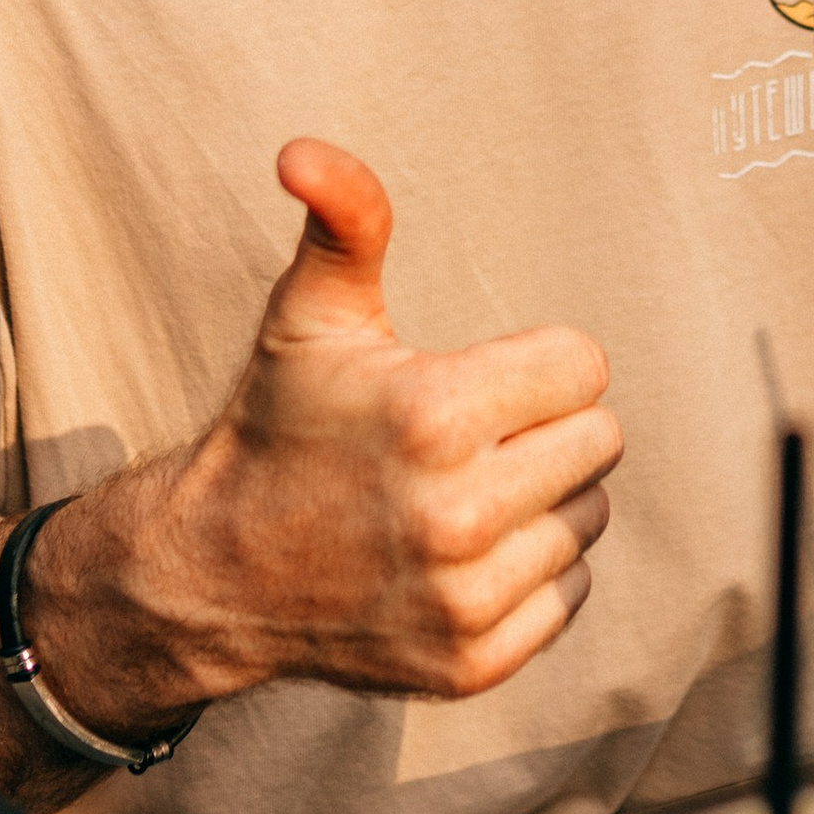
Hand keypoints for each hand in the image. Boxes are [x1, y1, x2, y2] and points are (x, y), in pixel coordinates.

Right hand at [30, 139, 620, 721]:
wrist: (214, 572)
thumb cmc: (278, 427)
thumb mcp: (309, 315)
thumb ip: (343, 221)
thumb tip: (304, 152)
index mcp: (433, 413)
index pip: (585, 367)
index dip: (534, 364)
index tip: (473, 382)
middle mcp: (457, 514)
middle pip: (600, 441)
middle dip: (543, 428)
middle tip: (466, 440)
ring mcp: (466, 597)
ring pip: (589, 518)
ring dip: (541, 502)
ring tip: (458, 497)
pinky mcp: (473, 661)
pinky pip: (569, 594)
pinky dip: (530, 575)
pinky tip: (461, 557)